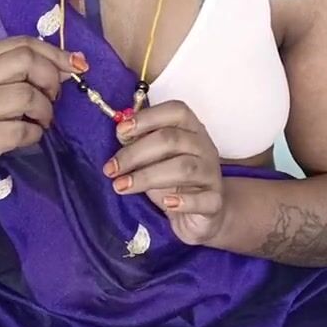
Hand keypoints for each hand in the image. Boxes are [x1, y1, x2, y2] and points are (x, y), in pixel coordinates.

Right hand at [0, 37, 86, 202]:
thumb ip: (26, 73)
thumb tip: (74, 62)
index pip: (21, 44)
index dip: (54, 53)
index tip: (75, 67)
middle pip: (26, 61)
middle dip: (51, 79)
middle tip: (52, 99)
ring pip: (27, 95)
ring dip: (45, 111)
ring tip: (40, 121)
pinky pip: (22, 130)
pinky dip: (35, 134)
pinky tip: (28, 137)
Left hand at [103, 100, 225, 245]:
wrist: (199, 214)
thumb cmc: (171, 182)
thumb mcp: (153, 159)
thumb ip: (139, 144)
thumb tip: (122, 133)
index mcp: (190, 129)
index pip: (176, 111)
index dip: (147, 118)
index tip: (120, 132)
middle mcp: (204, 147)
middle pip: (172, 140)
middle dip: (135, 153)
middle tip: (111, 169)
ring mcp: (211, 174)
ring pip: (184, 168)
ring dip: (147, 177)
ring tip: (121, 186)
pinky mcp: (215, 201)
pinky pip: (205, 200)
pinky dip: (185, 201)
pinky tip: (167, 204)